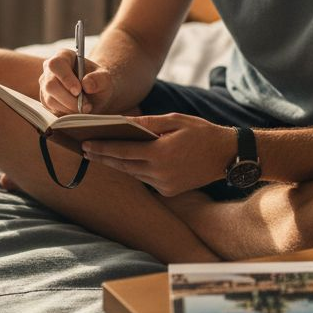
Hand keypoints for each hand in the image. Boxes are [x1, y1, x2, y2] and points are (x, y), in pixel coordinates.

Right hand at [40, 49, 113, 114]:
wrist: (94, 94)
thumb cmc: (97, 82)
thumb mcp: (105, 78)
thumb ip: (99, 79)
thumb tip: (86, 84)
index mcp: (63, 56)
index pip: (56, 64)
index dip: (65, 78)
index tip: (78, 91)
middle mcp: (50, 70)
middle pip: (50, 84)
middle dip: (69, 99)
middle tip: (86, 105)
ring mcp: (45, 85)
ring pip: (50, 99)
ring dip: (69, 108)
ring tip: (85, 108)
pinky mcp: (45, 99)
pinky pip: (51, 109)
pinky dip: (66, 113)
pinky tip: (77, 110)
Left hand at [81, 113, 232, 196]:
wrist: (227, 155)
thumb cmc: (201, 132)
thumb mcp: (175, 120)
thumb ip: (148, 123)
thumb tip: (123, 122)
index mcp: (159, 153)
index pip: (122, 151)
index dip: (101, 148)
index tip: (85, 144)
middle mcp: (159, 173)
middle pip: (123, 165)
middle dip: (103, 157)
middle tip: (85, 150)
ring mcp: (164, 185)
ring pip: (133, 173)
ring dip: (117, 164)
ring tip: (100, 154)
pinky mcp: (169, 191)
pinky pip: (146, 180)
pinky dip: (135, 170)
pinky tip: (126, 161)